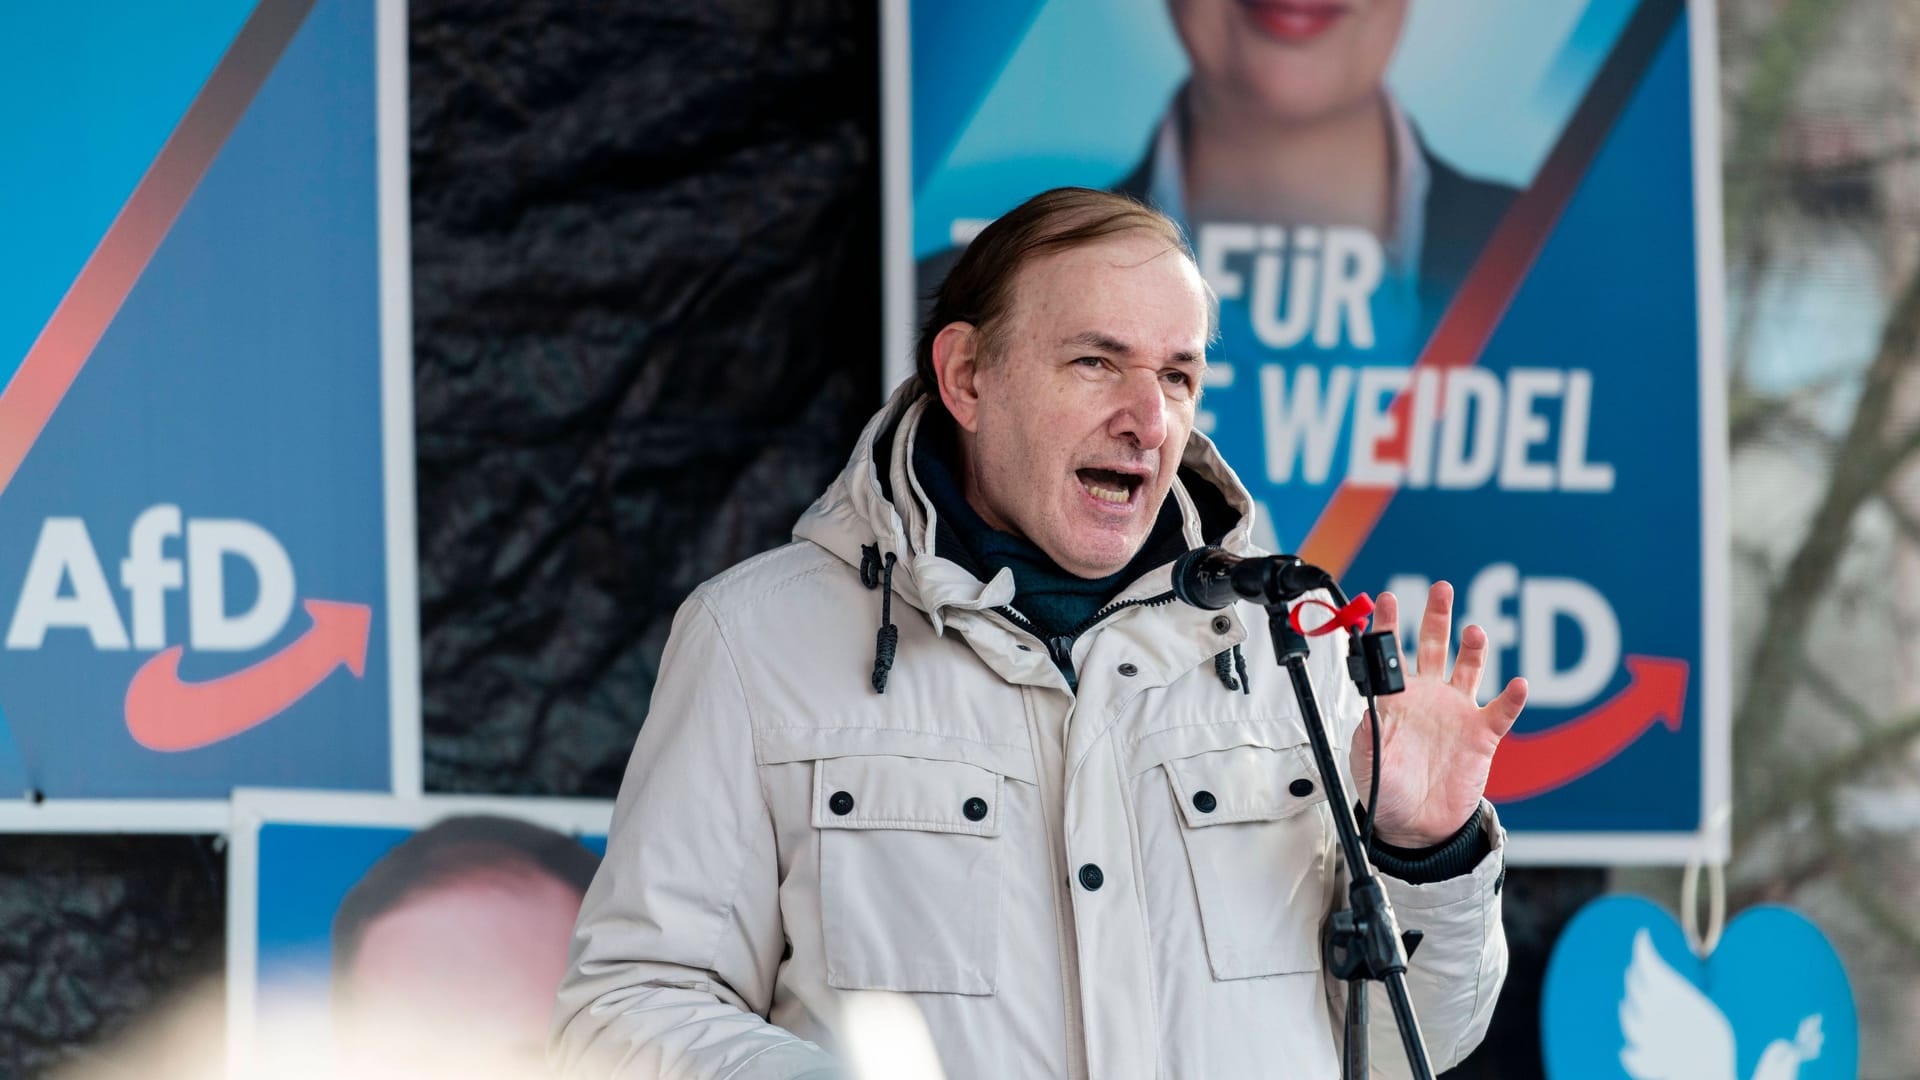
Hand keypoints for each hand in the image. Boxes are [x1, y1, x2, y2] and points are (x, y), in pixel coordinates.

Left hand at [1348, 581, 1526, 847]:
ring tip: (1474, 632)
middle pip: (1434, 646)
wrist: (1415, 825)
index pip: (1391, 655)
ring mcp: (1456, 713)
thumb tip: (1367, 708)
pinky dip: (1512, 698)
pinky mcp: (1482, 735)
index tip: (1387, 600)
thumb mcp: (1367, 759)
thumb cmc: (1387, 788)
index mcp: (1396, 698)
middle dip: (1437, 617)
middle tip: (1441, 589)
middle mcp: (1428, 697)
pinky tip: (1518, 685)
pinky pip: (1500, 711)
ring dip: (1473, 649)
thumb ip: (1369, 732)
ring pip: (1468, 669)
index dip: (1388, 626)